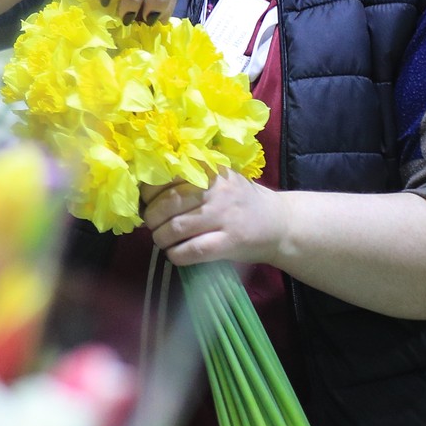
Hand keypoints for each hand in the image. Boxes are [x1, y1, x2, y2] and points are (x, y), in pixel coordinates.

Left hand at [142, 173, 289, 266]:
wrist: (281, 224)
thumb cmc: (240, 202)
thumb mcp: (218, 180)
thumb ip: (187, 181)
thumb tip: (144, 195)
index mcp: (210, 169)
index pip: (166, 176)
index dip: (148, 193)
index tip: (146, 202)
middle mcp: (217, 190)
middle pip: (167, 203)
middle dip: (151, 218)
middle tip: (152, 226)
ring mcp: (225, 216)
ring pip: (176, 228)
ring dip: (161, 238)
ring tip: (163, 240)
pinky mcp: (230, 242)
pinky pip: (193, 250)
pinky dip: (176, 255)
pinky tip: (176, 255)